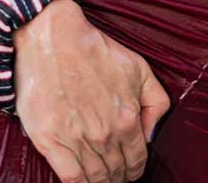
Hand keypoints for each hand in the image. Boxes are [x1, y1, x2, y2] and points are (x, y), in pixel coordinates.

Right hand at [14, 0, 169, 182]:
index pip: (137, 160)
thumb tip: (151, 134)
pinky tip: (82, 182)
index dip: (136, 169)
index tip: (131, 170)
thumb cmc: (94, 50)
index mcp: (127, 119)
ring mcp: (76, 139)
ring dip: (101, 182)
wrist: (53, 38)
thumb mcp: (139, 69)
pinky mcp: (50, 140)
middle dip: (119, 176)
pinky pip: (70, 177)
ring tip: (101, 179)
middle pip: (116, 172)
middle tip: (116, 176)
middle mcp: (104, 134)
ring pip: (94, 178)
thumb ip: (156, 103)